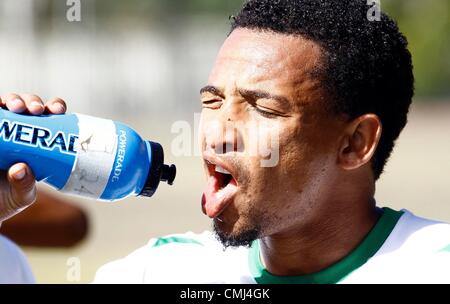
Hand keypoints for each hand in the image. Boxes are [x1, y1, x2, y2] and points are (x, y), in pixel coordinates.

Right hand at [0, 94, 66, 226]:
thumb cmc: (8, 198)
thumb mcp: (22, 196)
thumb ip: (24, 185)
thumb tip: (21, 169)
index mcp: (38, 141)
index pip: (51, 117)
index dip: (56, 107)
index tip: (58, 110)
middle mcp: (19, 129)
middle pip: (29, 105)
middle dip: (34, 102)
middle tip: (35, 110)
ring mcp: (1, 128)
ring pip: (8, 103)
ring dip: (13, 99)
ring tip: (16, 107)